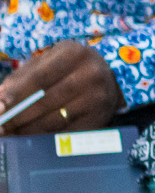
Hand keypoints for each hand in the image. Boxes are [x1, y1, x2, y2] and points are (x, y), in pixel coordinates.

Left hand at [0, 41, 124, 131]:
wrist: (107, 81)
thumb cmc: (66, 71)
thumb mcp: (46, 64)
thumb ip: (21, 80)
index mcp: (74, 54)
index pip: (39, 77)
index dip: (16, 94)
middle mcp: (92, 74)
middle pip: (47, 100)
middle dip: (18, 116)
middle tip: (0, 127)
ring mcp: (99, 98)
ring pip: (55, 119)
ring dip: (28, 130)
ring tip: (11, 134)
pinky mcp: (101, 118)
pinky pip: (67, 133)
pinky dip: (45, 138)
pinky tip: (30, 138)